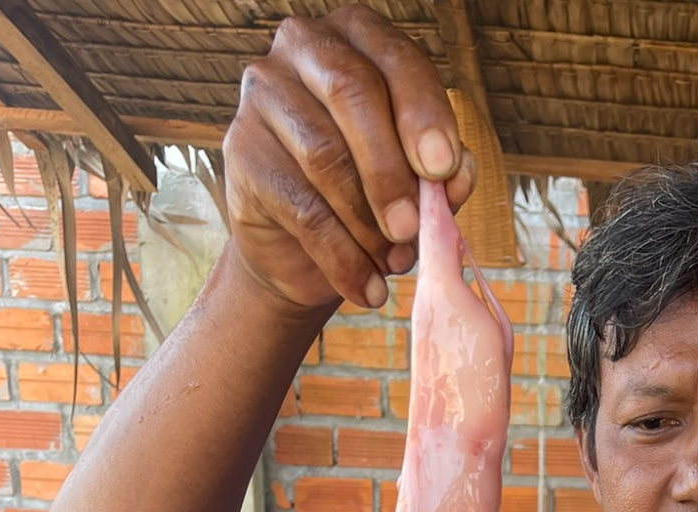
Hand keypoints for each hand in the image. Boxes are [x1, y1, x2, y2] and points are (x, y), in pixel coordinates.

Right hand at [225, 3, 474, 313]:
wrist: (305, 253)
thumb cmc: (370, 199)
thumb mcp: (416, 183)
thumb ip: (439, 173)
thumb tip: (457, 173)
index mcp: (358, 39)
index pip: (396, 61)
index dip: (423, 114)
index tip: (443, 169)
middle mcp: (304, 48)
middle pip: (352, 94)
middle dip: (390, 170)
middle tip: (410, 228)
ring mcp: (264, 93)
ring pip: (324, 154)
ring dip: (367, 222)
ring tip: (394, 262)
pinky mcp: (241, 148)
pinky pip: (301, 207)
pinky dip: (342, 257)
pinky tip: (367, 287)